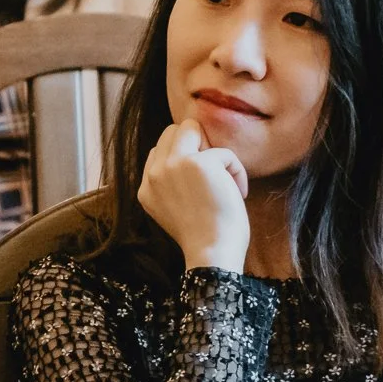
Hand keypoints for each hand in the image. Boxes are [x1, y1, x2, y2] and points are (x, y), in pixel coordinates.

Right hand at [139, 119, 248, 271]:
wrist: (212, 254)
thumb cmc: (203, 237)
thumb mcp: (173, 209)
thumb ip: (171, 183)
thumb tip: (192, 154)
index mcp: (145, 189)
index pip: (159, 151)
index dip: (184, 160)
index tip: (201, 186)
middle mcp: (154, 174)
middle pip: (173, 132)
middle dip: (197, 146)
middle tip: (214, 176)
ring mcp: (173, 166)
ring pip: (192, 127)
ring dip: (213, 152)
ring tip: (225, 182)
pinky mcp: (198, 163)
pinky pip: (224, 152)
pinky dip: (236, 172)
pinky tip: (237, 194)